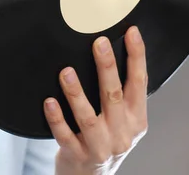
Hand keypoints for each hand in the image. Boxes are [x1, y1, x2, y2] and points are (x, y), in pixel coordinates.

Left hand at [44, 26, 147, 174]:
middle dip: (107, 68)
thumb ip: (122, 95)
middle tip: (99, 43)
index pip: (140, 83)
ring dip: (76, 94)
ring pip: (88, 117)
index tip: (131, 32)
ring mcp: (99, 147)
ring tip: (66, 72)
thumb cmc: (108, 141)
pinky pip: (64, 135)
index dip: (137, 57)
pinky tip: (49, 102)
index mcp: (136, 119)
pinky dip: (56, 118)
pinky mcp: (77, 156)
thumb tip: (113, 52)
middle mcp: (121, 133)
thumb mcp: (124, 120)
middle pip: (113, 95)